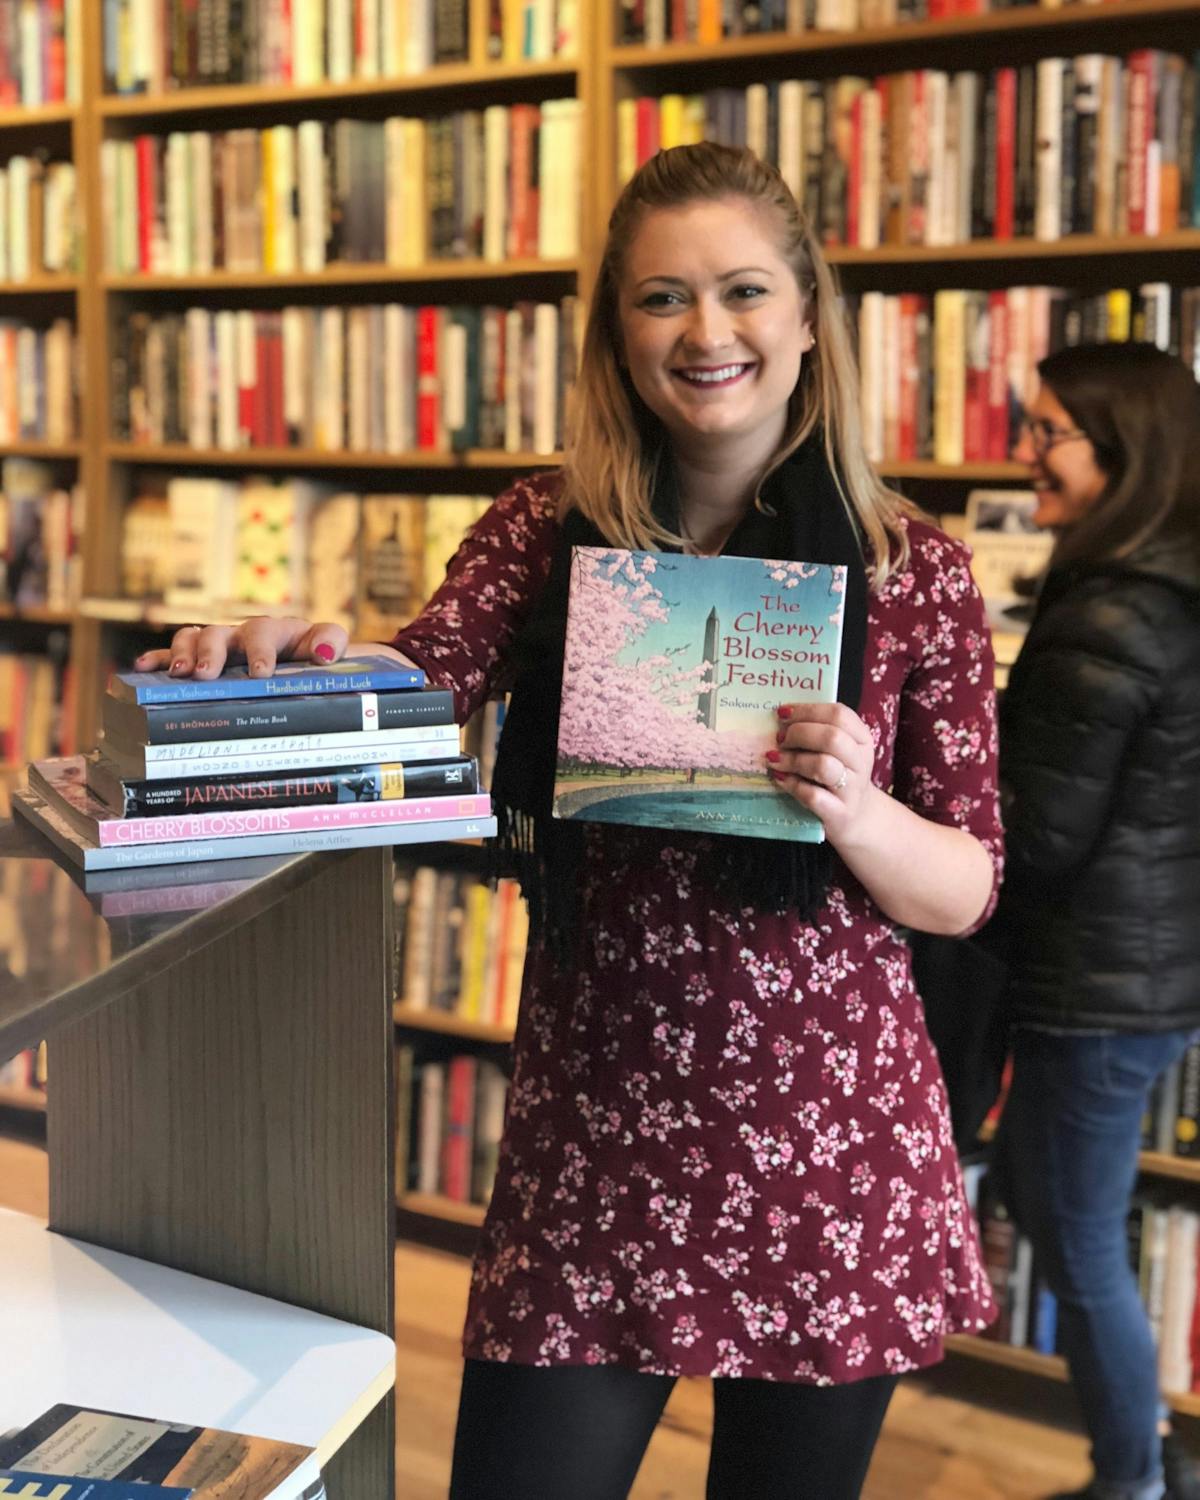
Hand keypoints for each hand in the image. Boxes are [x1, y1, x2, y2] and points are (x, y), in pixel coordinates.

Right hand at [133, 616, 350, 678]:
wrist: (307, 655)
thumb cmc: (314, 651)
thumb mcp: (329, 643)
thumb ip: (331, 641)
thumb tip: (322, 653)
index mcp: (272, 629)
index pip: (262, 633)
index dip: (260, 652)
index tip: (260, 674)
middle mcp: (239, 633)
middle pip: (218, 633)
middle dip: (209, 652)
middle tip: (203, 674)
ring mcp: (218, 645)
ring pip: (192, 637)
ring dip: (180, 653)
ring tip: (177, 673)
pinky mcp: (201, 657)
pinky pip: (174, 653)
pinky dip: (157, 658)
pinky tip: (142, 667)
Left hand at [764, 701, 877, 841]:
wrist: (856, 817)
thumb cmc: (837, 776)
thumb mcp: (835, 751)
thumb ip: (815, 732)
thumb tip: (780, 720)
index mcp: (861, 739)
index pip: (839, 714)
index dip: (807, 711)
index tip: (782, 713)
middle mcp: (860, 762)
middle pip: (832, 737)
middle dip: (799, 733)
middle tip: (780, 739)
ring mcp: (852, 789)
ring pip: (823, 765)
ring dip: (792, 759)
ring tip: (774, 760)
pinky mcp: (839, 813)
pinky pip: (812, 795)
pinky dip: (792, 785)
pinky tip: (780, 779)